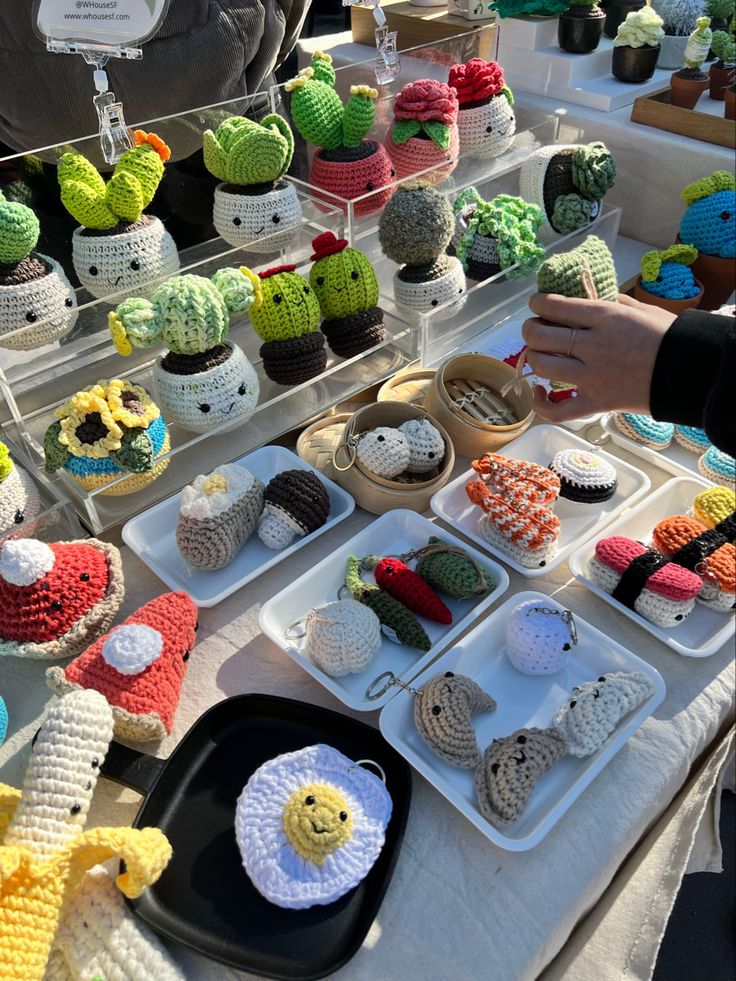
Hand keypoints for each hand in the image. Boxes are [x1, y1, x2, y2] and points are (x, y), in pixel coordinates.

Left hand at [521, 293, 675, 422]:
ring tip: (540, 353)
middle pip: (540, 335)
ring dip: (534, 357)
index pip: (554, 306)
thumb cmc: (667, 336)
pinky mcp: (596, 403)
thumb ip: (609, 302)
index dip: (537, 304)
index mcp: (604, 318)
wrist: (689, 371)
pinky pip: (557, 410)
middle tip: (536, 329)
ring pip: (542, 365)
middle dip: (530, 329)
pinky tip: (540, 391)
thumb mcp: (639, 308)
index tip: (537, 305)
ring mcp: (592, 377)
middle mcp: (593, 346)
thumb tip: (585, 296)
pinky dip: (541, 403)